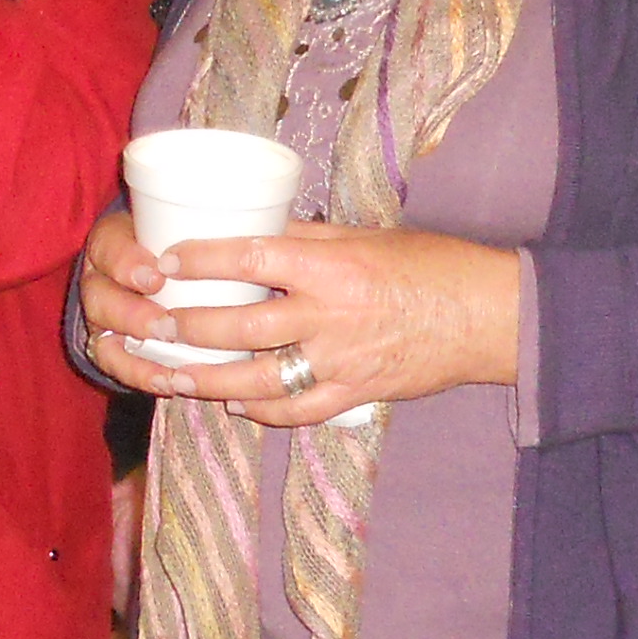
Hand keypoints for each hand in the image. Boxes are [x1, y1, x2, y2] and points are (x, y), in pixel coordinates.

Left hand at [82, 213, 521, 426]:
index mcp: (332, 266)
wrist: (489, 316)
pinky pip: (297, 410)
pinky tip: (231, 402)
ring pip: (257, 378)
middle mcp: (330, 316)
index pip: (251, 258)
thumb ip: (306, 238)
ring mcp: (341, 362)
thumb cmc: (431, 264)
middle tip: (148, 325)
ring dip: (205, 379)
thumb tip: (250, 228)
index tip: (165, 261)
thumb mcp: (365, 235)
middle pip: (240, 327)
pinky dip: (260, 409)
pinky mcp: (355, 394)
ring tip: (168, 375)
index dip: (202, 261)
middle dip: (186, 329)